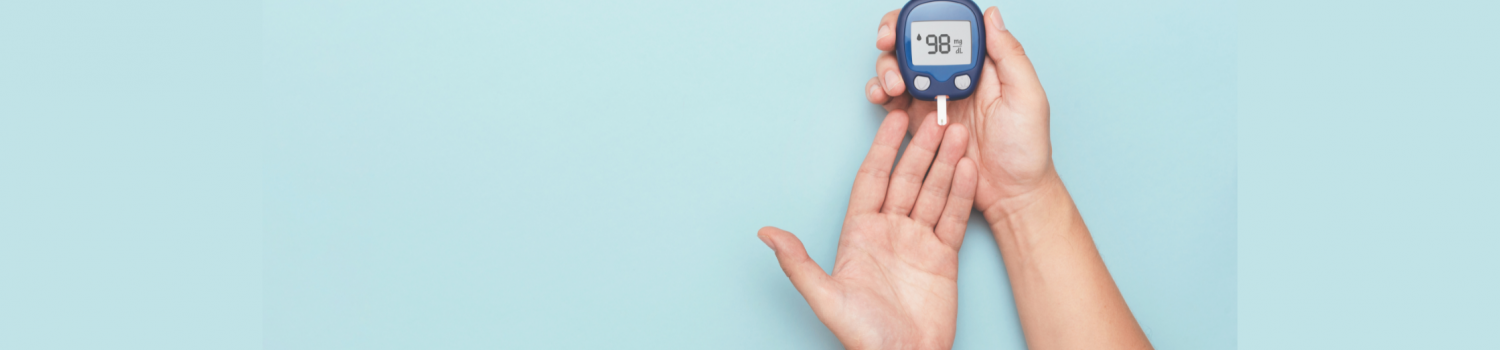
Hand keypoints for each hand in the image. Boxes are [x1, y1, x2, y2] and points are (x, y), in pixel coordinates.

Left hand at [759, 111, 977, 349]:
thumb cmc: (863, 334)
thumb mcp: (825, 297)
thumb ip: (798, 263)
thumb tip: (766, 233)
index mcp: (859, 233)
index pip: (872, 179)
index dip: (883, 148)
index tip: (894, 120)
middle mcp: (889, 231)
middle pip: (906, 179)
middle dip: (921, 148)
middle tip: (937, 117)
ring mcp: (917, 241)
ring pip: (932, 192)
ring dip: (945, 163)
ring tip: (958, 134)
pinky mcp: (943, 256)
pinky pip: (952, 217)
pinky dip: (961, 193)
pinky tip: (968, 169)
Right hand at [867, 7, 1056, 217]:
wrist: (1010, 192)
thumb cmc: (1026, 148)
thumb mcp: (1027, 96)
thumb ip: (1010, 55)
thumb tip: (992, 16)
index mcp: (980, 64)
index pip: (948, 30)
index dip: (925, 20)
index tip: (912, 24)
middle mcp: (953, 76)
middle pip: (915, 44)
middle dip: (894, 38)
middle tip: (887, 45)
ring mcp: (933, 98)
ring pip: (898, 68)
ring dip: (886, 68)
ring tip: (892, 83)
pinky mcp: (918, 122)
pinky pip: (891, 101)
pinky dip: (879, 93)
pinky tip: (882, 96)